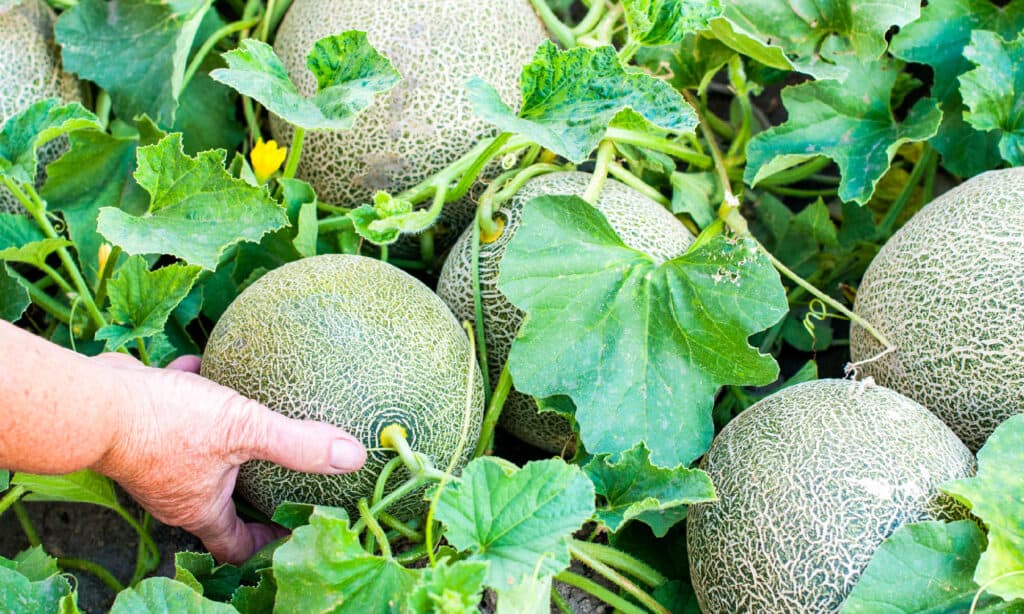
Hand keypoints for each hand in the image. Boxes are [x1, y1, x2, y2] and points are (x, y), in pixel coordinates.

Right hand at [89, 353, 365, 563]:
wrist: (93, 400)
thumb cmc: (166, 424)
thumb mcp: (244, 429)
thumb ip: (298, 444)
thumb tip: (352, 456)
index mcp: (199, 507)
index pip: (235, 546)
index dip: (266, 544)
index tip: (292, 529)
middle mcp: (174, 492)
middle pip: (218, 504)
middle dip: (249, 493)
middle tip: (280, 476)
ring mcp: (153, 460)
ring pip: (195, 455)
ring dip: (223, 442)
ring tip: (251, 423)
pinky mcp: (139, 425)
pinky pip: (173, 411)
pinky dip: (192, 394)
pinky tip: (208, 366)